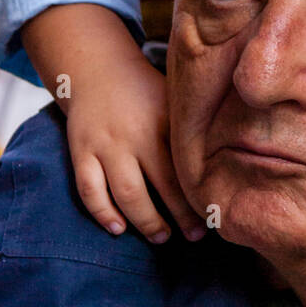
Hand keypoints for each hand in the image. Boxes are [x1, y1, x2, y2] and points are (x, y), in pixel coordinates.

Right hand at [68, 54, 203, 243]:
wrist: (96, 69)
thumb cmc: (144, 90)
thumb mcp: (173, 99)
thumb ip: (191, 127)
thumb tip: (224, 165)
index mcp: (165, 119)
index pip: (187, 166)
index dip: (201, 195)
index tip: (215, 215)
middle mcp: (136, 133)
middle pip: (161, 185)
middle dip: (180, 216)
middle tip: (194, 236)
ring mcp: (106, 144)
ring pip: (126, 193)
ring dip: (146, 222)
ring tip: (161, 237)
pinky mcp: (81, 151)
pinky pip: (89, 189)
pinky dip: (102, 213)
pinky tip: (118, 229)